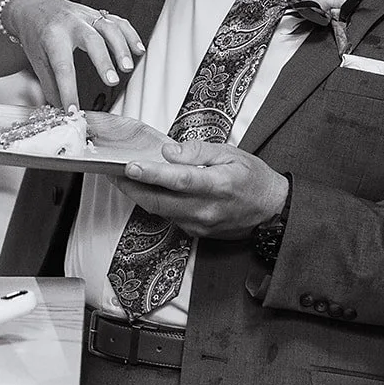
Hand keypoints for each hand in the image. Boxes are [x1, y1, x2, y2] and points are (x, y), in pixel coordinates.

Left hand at [4, 0, 143, 105]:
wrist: (34, 7)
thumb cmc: (35, 34)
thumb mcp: (37, 60)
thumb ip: (50, 85)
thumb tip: (60, 109)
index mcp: (52, 37)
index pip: (62, 66)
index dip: (68, 90)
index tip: (73, 110)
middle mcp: (71, 24)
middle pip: (91, 40)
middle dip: (103, 61)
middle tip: (111, 82)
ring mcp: (86, 16)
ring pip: (108, 28)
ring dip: (121, 47)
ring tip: (128, 68)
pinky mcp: (97, 14)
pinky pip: (118, 21)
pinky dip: (130, 35)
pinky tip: (138, 50)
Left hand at [115, 140, 286, 240]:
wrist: (271, 211)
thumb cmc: (253, 178)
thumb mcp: (231, 153)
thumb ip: (199, 151)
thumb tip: (169, 152)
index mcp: (219, 185)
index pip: (179, 179)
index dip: (152, 173)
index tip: (130, 166)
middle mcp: (207, 209)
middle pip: (160, 201)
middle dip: (131, 188)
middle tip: (111, 173)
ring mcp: (201, 224)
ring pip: (161, 211)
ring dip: (139, 195)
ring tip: (123, 178)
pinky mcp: (197, 232)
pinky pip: (170, 217)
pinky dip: (156, 203)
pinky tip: (148, 190)